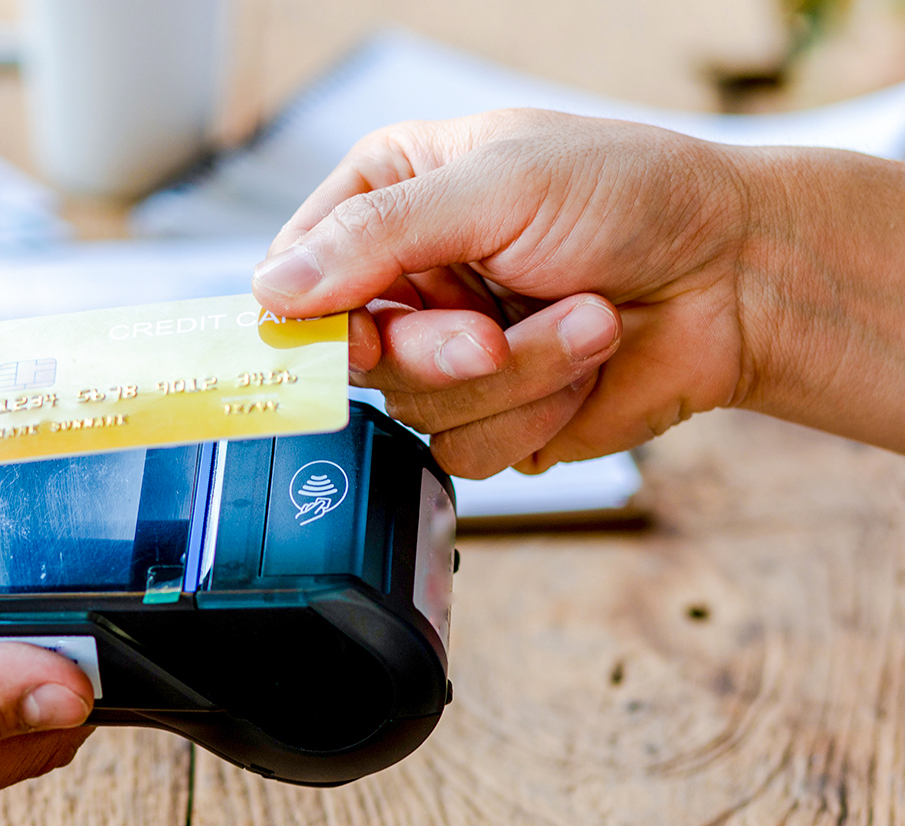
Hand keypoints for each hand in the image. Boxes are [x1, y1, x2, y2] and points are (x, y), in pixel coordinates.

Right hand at [251, 109, 904, 475]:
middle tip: (489, 335)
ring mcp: (448, 351)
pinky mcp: (493, 412)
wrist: (742, 275)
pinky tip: (587, 362)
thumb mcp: (498, 186)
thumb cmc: (638, 196)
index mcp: (391, 198)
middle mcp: (410, 278)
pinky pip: (467, 448)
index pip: (296, 272)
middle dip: (432, 352)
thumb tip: (275, 290)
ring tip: (585, 321)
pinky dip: (537, 413)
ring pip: (413, 409)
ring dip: (513, 376)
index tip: (353, 336)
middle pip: (349, 356)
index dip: (311, 318)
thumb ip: (377, 237)